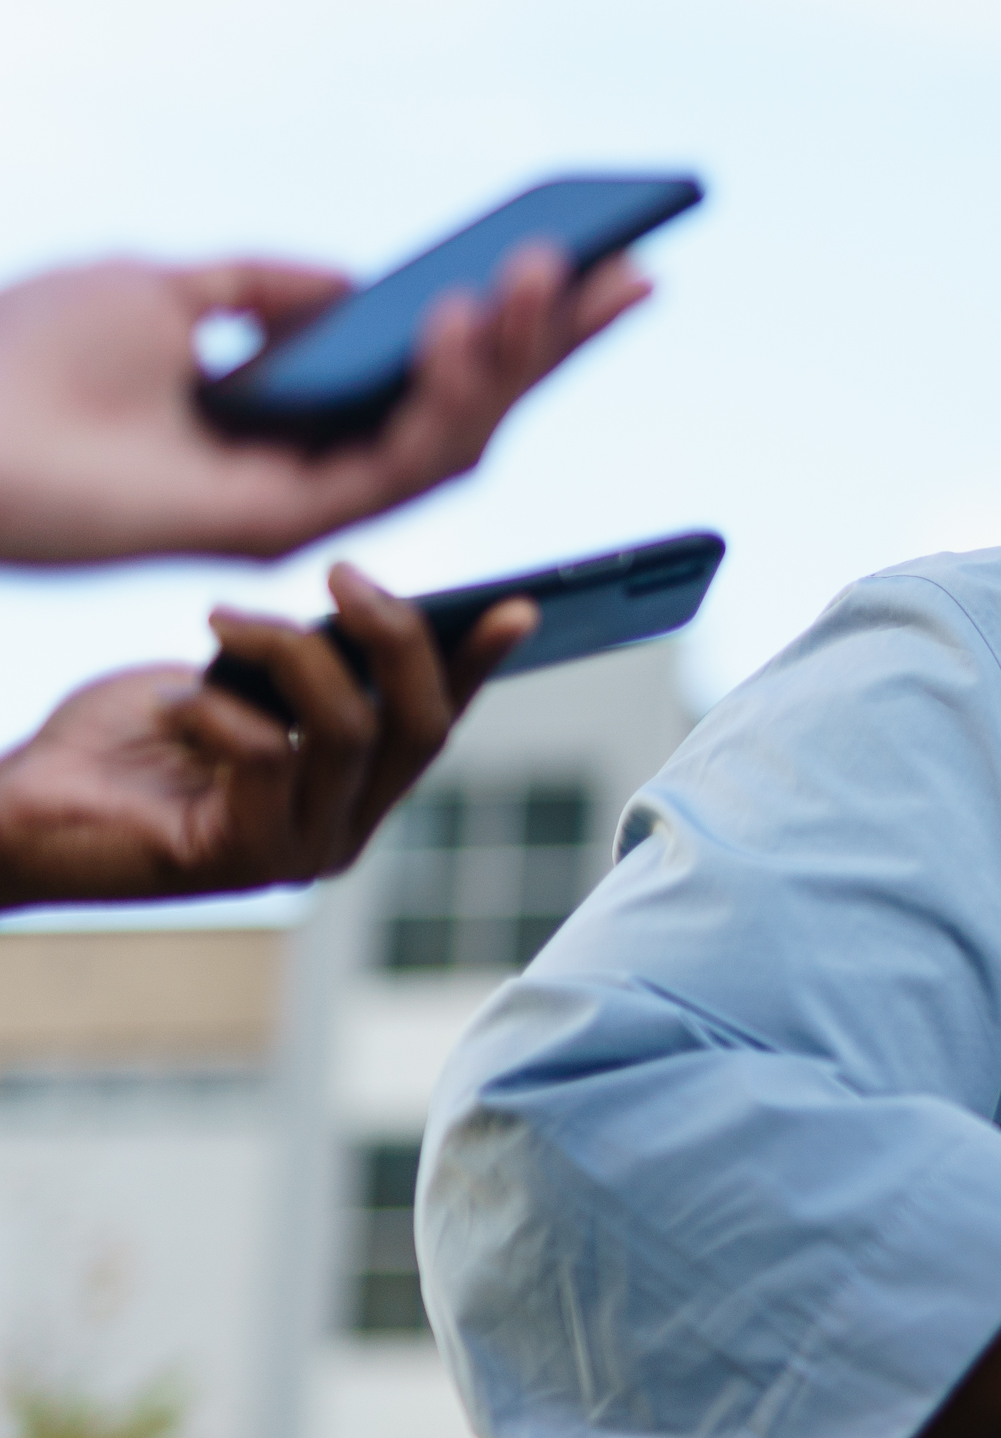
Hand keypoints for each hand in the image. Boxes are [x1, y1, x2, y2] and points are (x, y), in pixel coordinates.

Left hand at [0, 247, 648, 563]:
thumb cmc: (26, 358)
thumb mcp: (167, 286)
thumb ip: (268, 286)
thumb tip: (361, 282)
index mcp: (290, 413)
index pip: (430, 368)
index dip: (516, 321)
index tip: (584, 259)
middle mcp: (311, 464)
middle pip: (470, 404)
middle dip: (556, 341)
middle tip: (632, 276)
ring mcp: (307, 500)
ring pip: (457, 437)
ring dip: (513, 357)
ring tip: (542, 280)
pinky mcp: (287, 523)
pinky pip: (403, 464)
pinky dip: (446, 393)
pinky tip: (467, 324)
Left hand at [0, 563, 533, 904]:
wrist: (15, 813)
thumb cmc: (112, 745)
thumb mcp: (228, 680)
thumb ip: (297, 667)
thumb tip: (362, 615)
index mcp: (349, 789)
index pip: (436, 721)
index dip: (478, 664)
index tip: (514, 607)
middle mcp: (343, 828)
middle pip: (420, 726)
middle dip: (393, 637)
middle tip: (340, 574)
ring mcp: (302, 852)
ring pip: (349, 732)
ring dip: (286, 654)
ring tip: (220, 619)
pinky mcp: (247, 862)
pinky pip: (269, 758)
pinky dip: (219, 709)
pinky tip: (172, 705)